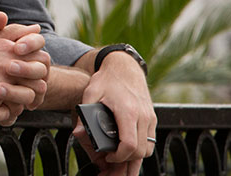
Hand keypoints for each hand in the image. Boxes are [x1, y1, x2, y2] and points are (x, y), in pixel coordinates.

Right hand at [0, 12, 49, 127]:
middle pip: (38, 80)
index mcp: (9, 49)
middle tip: (26, 87)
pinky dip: (8, 112)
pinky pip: (10, 113)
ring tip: (14, 98)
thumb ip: (11, 30)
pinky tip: (1, 106)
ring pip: (27, 98)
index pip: (41, 59)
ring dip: (24, 99)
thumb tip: (35, 27)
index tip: (32, 70)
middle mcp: (7, 67)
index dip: (40, 66)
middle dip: (36, 84)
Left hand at [73, 52, 156, 175]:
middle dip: (126, 162)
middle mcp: (143, 116)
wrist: (124, 66)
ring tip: (119, 162)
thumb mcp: (90, 93)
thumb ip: (84, 115)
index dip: (118, 157)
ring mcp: (150, 117)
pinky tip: (128, 152)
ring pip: (148, 149)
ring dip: (135, 157)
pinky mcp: (152, 118)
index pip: (129, 145)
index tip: (107, 158)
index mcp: (128, 112)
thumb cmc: (106, 79)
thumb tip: (78, 134)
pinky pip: (150, 141)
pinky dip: (140, 149)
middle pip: (141, 151)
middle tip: (111, 164)